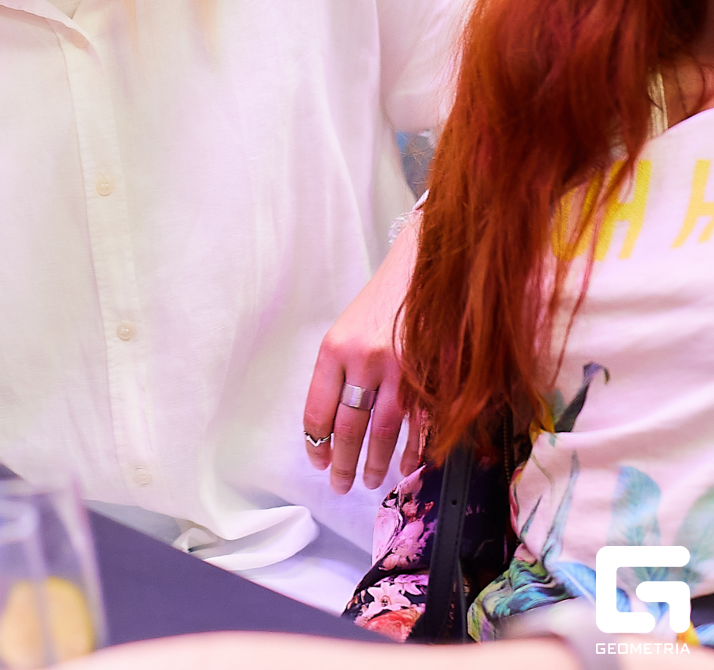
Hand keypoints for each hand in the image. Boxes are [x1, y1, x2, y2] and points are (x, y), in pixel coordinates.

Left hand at [302, 214, 418, 492]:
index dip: (316, 443)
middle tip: (339, 485)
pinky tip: (407, 465)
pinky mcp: (433, 374)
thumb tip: (333, 425)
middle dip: (342, 463)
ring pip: (385, 432)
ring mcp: (401, 368)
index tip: (317, 461)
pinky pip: (420, 424)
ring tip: (370, 480)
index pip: (318, 409)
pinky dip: (413, 450)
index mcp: (335, 347)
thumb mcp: (349, 328)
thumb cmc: (382, 301)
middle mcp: (365, 360)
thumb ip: (340, 371)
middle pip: (349, 428)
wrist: (423, 264)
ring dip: (376, 463)